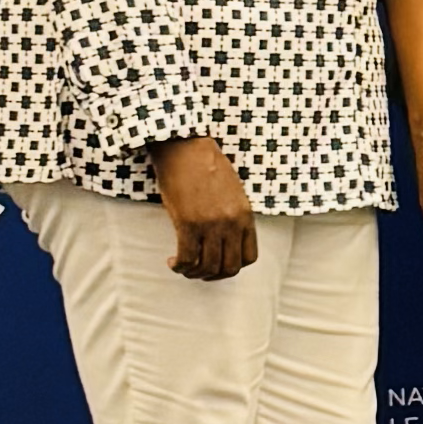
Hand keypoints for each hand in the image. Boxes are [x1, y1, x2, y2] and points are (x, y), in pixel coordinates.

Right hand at [152, 136, 257, 280]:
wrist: (186, 148)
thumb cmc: (206, 166)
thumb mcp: (232, 192)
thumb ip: (233, 216)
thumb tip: (223, 239)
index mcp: (245, 216)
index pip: (249, 257)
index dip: (233, 267)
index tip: (218, 264)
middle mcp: (231, 224)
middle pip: (229, 268)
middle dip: (213, 276)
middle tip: (198, 271)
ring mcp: (211, 225)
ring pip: (208, 267)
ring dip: (193, 273)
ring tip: (182, 267)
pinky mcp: (189, 224)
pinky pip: (187, 258)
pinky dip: (180, 266)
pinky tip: (172, 261)